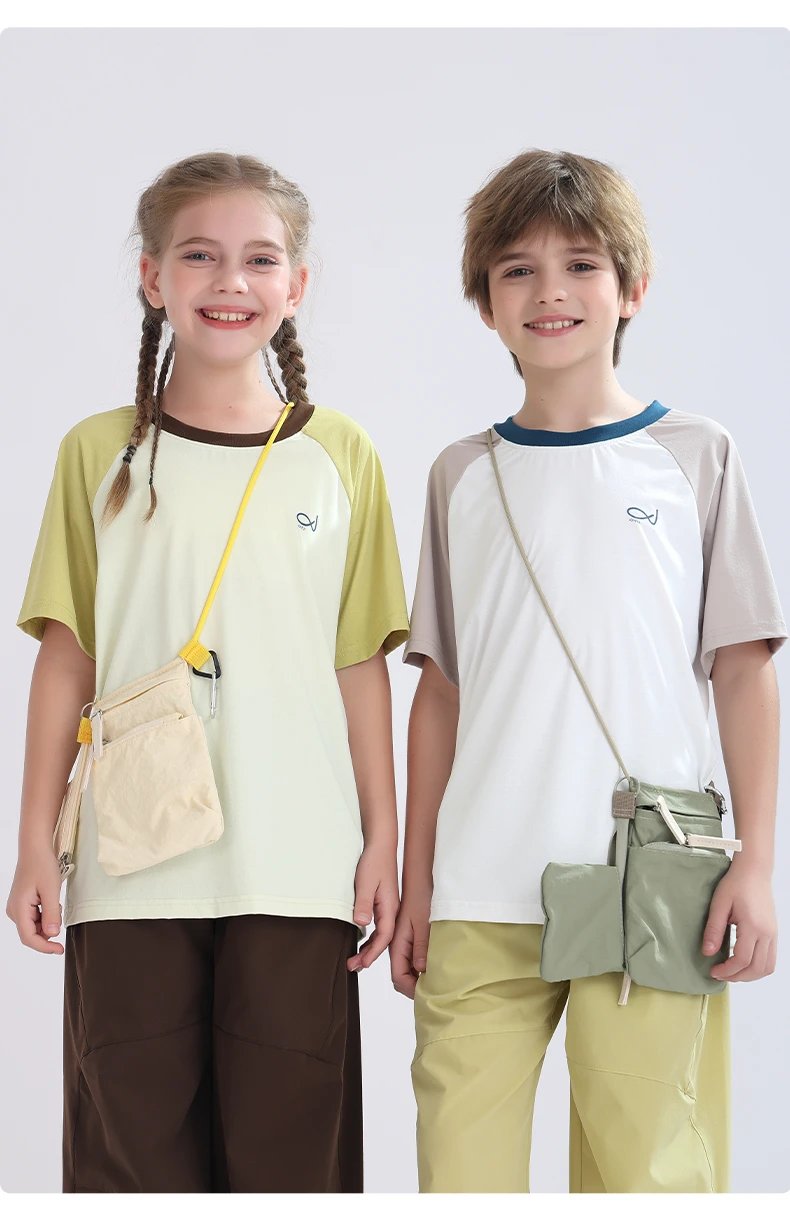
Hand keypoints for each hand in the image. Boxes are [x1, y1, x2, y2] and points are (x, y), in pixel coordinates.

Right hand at [6, 847, 64, 954]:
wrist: (35, 848)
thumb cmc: (41, 864)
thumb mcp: (51, 890)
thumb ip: (52, 914)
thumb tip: (53, 934)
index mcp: (19, 909)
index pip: (29, 938)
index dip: (45, 947)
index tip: (59, 949)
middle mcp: (15, 911)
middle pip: (32, 934)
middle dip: (48, 931)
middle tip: (60, 914)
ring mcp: (18, 907)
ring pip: (34, 926)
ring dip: (48, 921)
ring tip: (56, 903)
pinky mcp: (23, 903)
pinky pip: (35, 917)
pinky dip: (46, 915)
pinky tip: (52, 901)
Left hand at [346, 842, 398, 972]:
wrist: (380, 846)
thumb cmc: (374, 862)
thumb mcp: (366, 883)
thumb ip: (364, 903)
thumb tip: (362, 924)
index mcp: (390, 907)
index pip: (384, 936)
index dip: (373, 952)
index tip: (361, 963)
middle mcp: (392, 910)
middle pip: (383, 940)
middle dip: (369, 955)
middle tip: (353, 966)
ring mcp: (388, 907)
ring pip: (381, 934)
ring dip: (369, 948)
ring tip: (355, 960)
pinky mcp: (383, 904)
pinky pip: (379, 927)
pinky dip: (371, 938)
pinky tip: (362, 943)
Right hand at [390, 890, 431, 998]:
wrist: (420, 881)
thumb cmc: (421, 898)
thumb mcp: (423, 923)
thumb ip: (421, 946)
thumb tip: (422, 970)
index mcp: (397, 944)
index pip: (399, 977)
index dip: (412, 989)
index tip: (429, 994)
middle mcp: (398, 947)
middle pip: (402, 977)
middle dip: (415, 988)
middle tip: (436, 992)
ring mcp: (405, 944)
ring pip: (409, 970)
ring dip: (420, 979)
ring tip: (439, 983)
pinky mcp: (412, 940)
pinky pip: (414, 961)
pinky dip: (423, 969)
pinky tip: (437, 968)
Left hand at [702, 859, 776, 981]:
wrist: (754, 872)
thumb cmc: (736, 884)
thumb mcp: (719, 904)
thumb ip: (713, 930)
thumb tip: (707, 953)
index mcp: (753, 926)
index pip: (742, 960)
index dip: (727, 971)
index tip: (713, 970)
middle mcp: (767, 933)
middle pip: (757, 969)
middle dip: (737, 977)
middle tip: (720, 974)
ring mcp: (773, 934)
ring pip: (767, 967)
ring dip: (749, 975)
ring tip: (731, 971)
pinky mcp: (774, 933)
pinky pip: (771, 959)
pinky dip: (758, 967)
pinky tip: (742, 962)